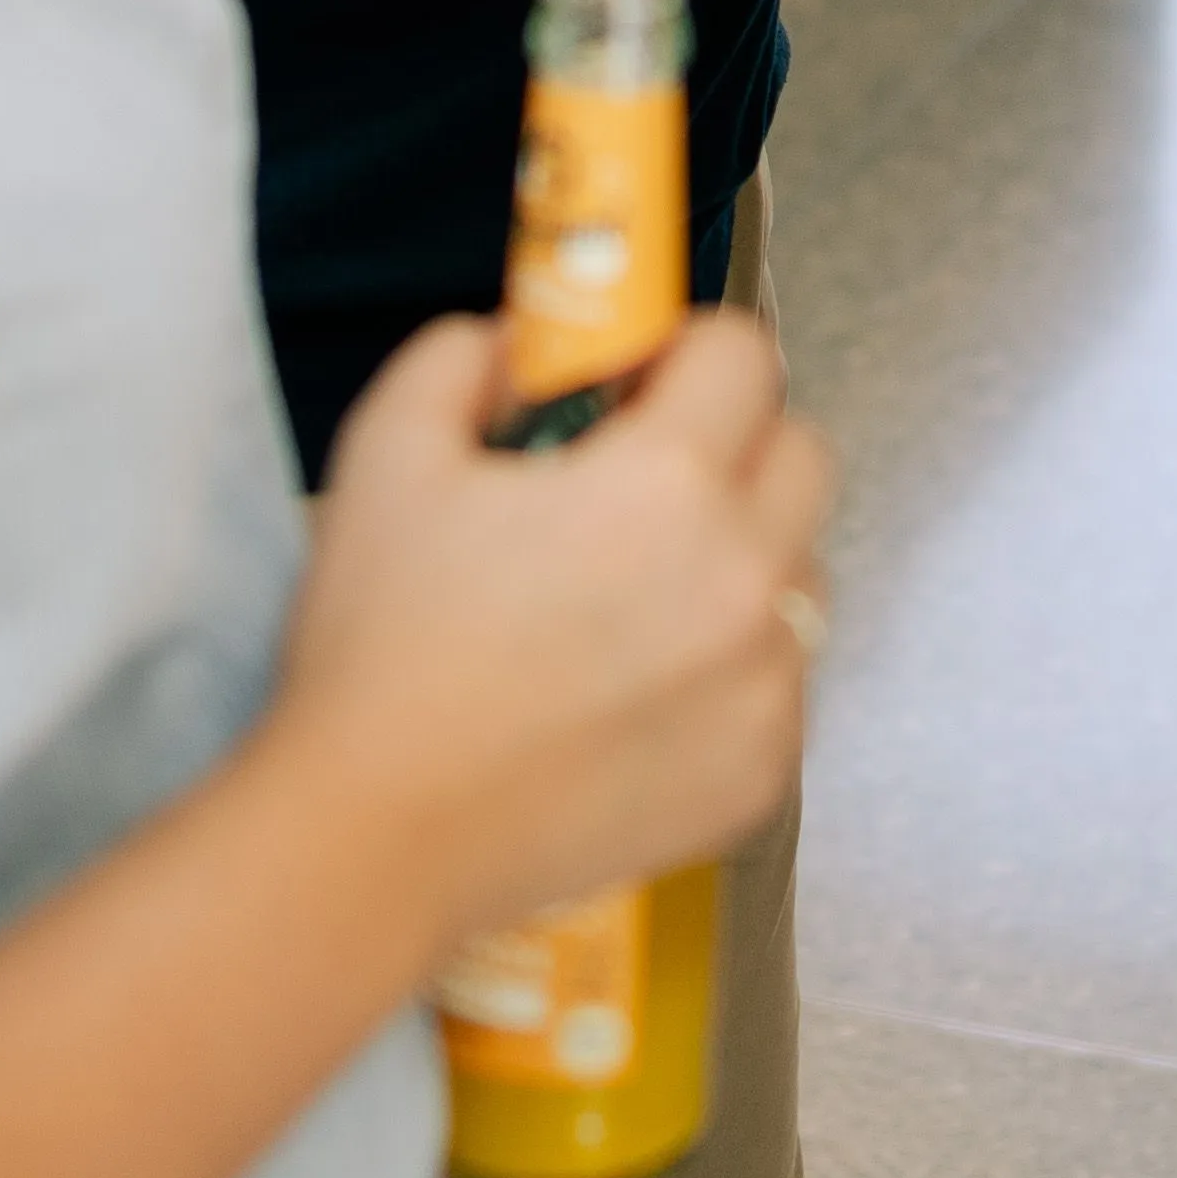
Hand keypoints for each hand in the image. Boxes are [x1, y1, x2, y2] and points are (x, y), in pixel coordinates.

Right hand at [276, 308, 837, 940]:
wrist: (376, 834)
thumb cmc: (380, 646)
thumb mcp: (389, 454)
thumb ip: (461, 359)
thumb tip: (517, 343)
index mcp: (668, 482)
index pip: (745, 355)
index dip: (684, 353)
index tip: (637, 386)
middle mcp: (746, 578)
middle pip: (800, 456)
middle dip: (731, 447)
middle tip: (641, 484)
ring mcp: (764, 686)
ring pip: (799, 576)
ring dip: (740, 562)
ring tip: (632, 602)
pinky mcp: (759, 774)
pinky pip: (779, 684)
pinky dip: (726, 673)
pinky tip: (632, 694)